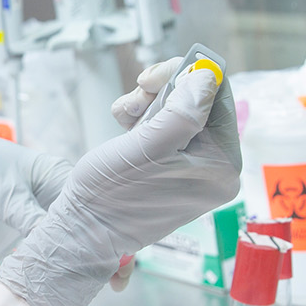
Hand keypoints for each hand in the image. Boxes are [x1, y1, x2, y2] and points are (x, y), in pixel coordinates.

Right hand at [0, 67, 241, 305]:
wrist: (83, 229)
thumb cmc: (111, 193)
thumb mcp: (148, 146)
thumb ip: (184, 112)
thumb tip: (210, 76)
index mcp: (222, 166)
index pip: (219, 98)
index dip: (186, 76)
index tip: (150, 78)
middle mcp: (217, 169)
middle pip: (200, 103)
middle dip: (163, 92)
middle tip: (136, 92)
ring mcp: (197, 171)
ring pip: (180, 112)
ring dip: (149, 105)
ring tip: (124, 115)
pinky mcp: (176, 170)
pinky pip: (168, 130)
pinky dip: (145, 120)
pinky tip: (125, 125)